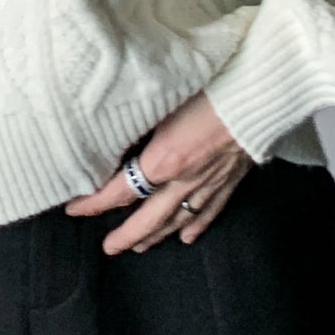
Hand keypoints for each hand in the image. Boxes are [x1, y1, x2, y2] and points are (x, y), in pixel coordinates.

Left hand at [61, 91, 253, 253]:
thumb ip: (139, 122)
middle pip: (148, 218)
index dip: (95, 203)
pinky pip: (210, 211)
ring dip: (157, 236)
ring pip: (178, 220)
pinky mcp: (231, 179)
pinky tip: (187, 236)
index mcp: (163, 160)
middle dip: (126, 235)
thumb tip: (116, 130)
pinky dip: (196, 226)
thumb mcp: (163, 102)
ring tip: (140, 246)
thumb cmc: (211, 87)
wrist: (259, 93)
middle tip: (109, 247)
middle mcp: (184, 180)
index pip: (120, 191)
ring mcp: (209, 184)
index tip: (75, 208)